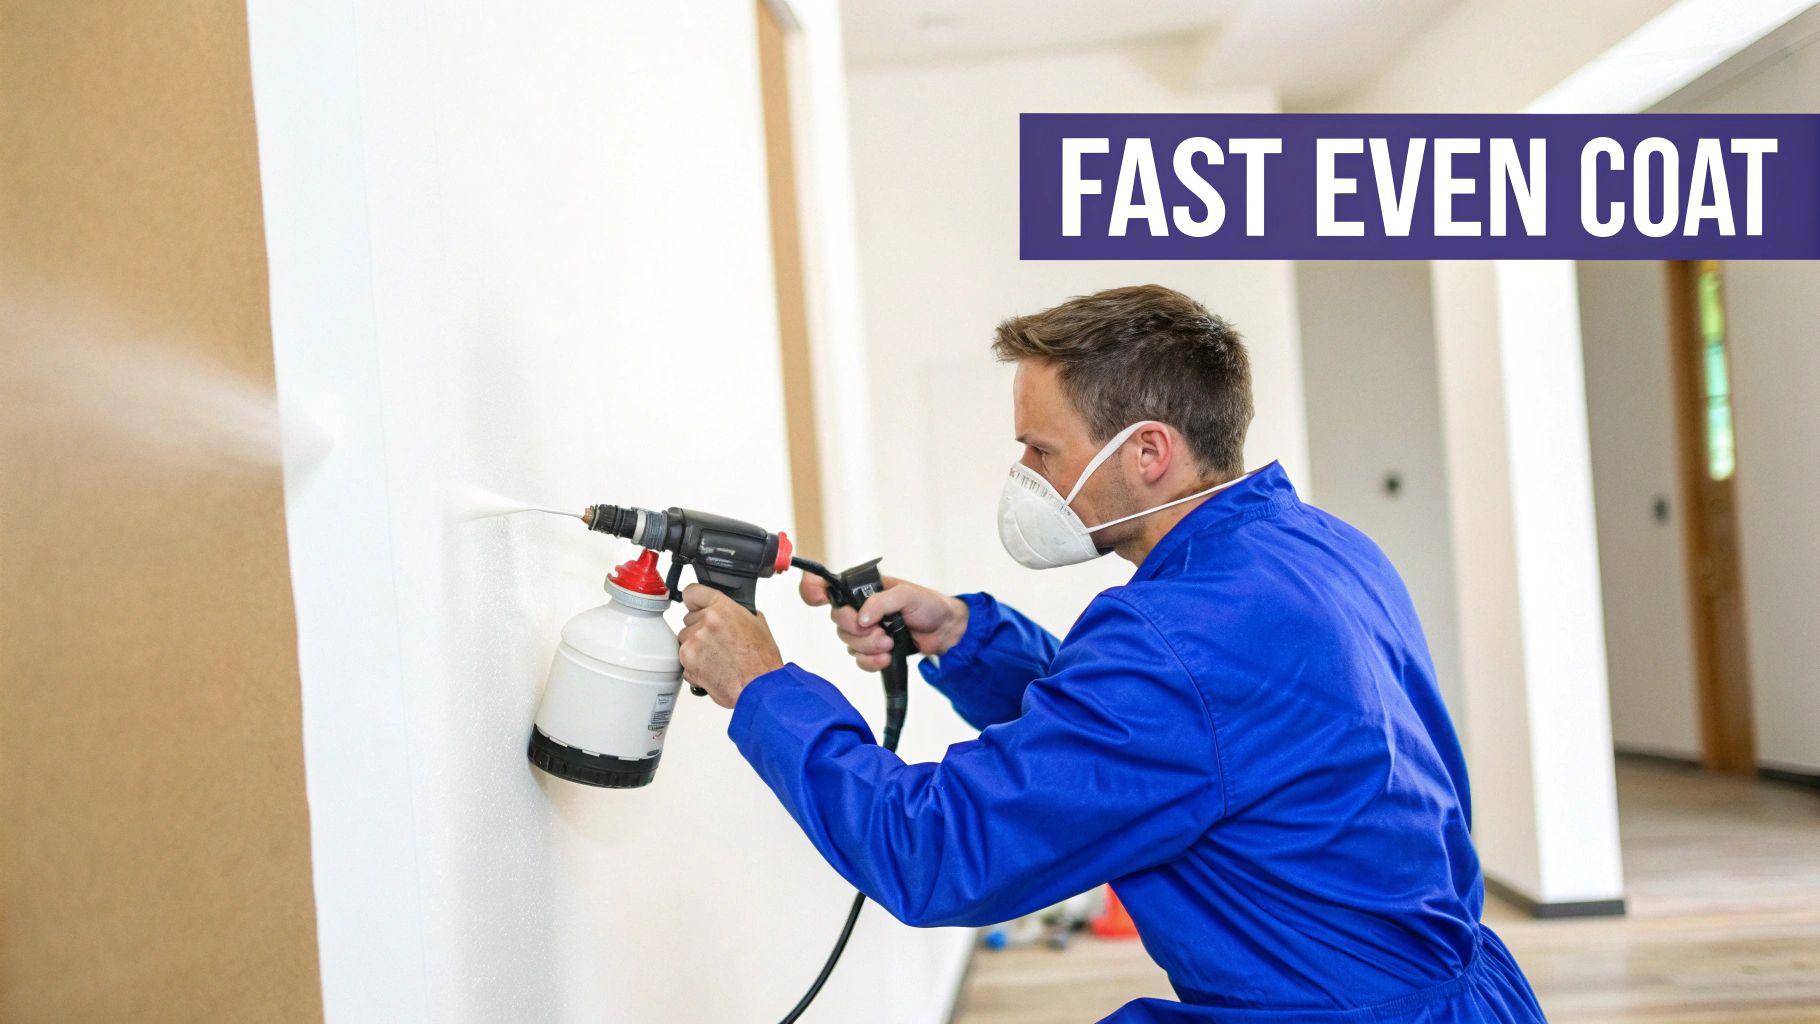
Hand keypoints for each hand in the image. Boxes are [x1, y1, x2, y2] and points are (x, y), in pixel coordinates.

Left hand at [678, 584, 784, 708]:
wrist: (759, 686)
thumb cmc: (761, 659)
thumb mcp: (756, 623)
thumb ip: (734, 612)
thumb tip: (725, 612)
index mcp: (721, 608)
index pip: (692, 592)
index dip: (695, 600)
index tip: (695, 605)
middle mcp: (705, 622)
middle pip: (689, 619)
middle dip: (700, 629)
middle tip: (717, 641)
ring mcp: (694, 642)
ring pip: (685, 640)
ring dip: (696, 648)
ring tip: (717, 658)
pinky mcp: (688, 662)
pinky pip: (684, 660)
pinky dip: (694, 665)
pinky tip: (713, 668)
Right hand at [799, 573, 968, 671]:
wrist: (946, 631)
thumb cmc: (929, 606)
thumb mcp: (907, 595)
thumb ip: (881, 602)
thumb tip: (862, 618)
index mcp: (863, 589)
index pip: (827, 585)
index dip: (813, 589)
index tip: (816, 598)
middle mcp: (859, 608)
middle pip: (837, 620)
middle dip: (858, 629)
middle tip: (880, 630)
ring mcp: (865, 630)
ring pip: (848, 642)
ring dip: (869, 646)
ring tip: (890, 642)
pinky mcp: (873, 650)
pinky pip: (858, 660)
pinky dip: (871, 661)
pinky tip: (887, 657)